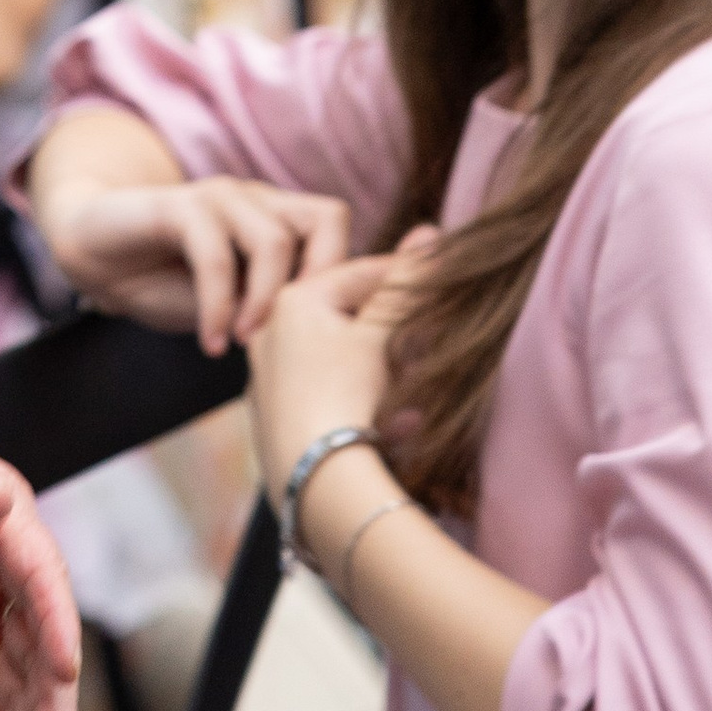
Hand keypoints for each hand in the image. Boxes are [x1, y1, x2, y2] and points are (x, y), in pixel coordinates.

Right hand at [41, 164, 352, 353]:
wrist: (96, 257)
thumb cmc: (169, 284)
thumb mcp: (233, 304)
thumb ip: (273, 309)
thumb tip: (326, 344)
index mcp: (277, 217)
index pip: (336, 228)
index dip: (346, 276)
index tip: (330, 338)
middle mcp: (256, 199)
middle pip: (325, 220)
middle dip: (319, 285)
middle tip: (296, 339)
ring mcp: (218, 197)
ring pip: (272, 240)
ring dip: (265, 303)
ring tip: (244, 346)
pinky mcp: (176, 206)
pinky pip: (213, 253)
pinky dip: (217, 305)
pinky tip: (211, 343)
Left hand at [244, 233, 436, 500]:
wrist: (316, 479)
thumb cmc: (349, 393)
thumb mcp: (382, 332)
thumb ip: (406, 284)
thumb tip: (429, 231)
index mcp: (291, 301)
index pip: (360, 273)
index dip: (406, 274)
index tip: (443, 276)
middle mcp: (269, 333)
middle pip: (348, 317)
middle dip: (394, 329)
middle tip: (429, 338)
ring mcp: (268, 379)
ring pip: (340, 360)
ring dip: (381, 370)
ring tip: (411, 391)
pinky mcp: (274, 421)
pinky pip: (328, 398)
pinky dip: (360, 403)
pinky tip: (391, 425)